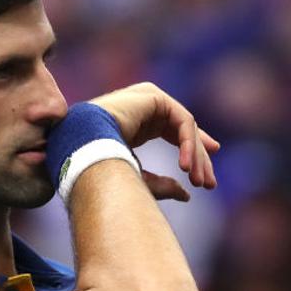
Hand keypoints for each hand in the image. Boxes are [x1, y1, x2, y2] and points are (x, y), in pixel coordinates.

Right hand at [89, 82, 219, 190]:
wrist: (81, 151)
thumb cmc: (98, 167)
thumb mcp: (135, 179)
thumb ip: (161, 185)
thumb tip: (186, 195)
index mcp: (135, 122)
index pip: (172, 130)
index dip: (191, 149)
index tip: (202, 172)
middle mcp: (142, 107)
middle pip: (182, 129)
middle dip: (197, 158)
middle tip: (208, 184)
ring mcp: (147, 98)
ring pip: (184, 126)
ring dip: (195, 155)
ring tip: (199, 181)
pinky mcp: (153, 96)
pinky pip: (182, 120)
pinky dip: (188, 144)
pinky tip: (185, 166)